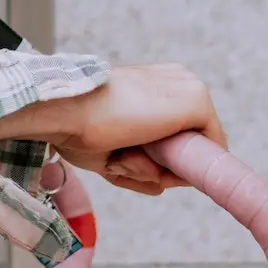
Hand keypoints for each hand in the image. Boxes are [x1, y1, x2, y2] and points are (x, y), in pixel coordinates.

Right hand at [0, 63, 226, 194]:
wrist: (63, 108)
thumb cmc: (74, 125)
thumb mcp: (107, 149)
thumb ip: (136, 165)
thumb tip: (160, 186)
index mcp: (155, 82)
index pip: (175, 131)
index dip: (154, 158)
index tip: (124, 161)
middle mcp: (176, 81)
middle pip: (184, 143)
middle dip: (157, 165)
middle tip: (121, 160)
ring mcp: (190, 90)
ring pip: (191, 151)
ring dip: (160, 168)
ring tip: (123, 156)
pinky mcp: (199, 104)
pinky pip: (203, 155)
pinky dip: (176, 171)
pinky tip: (139, 157)